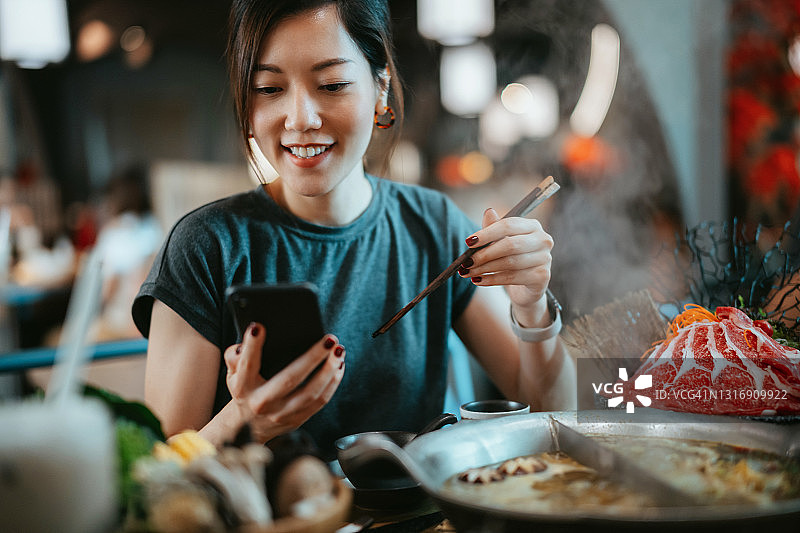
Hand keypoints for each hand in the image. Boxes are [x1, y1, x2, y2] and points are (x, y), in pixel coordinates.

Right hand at [223, 322, 345, 442]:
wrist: (247, 426)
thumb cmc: (244, 389)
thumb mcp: (232, 373)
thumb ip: (234, 355)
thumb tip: (251, 335)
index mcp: (243, 387)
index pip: (247, 365)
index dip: (252, 347)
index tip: (259, 327)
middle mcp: (262, 402)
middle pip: (290, 379)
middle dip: (312, 358)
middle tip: (329, 340)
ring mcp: (281, 414)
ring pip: (311, 393)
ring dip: (329, 371)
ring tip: (339, 351)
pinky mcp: (297, 420)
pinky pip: (320, 402)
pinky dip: (332, 383)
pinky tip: (339, 366)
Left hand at [459, 208, 552, 319]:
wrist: (526, 286)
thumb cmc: (511, 258)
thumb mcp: (500, 242)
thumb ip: (493, 228)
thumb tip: (489, 211)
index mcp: (533, 225)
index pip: (508, 225)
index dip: (487, 233)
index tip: (468, 242)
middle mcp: (543, 240)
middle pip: (509, 245)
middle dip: (484, 254)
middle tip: (466, 262)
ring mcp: (545, 258)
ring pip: (510, 263)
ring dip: (484, 268)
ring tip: (467, 272)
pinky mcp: (542, 277)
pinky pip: (512, 278)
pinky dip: (492, 280)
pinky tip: (478, 280)